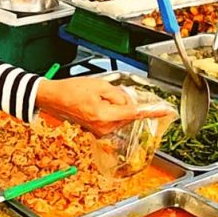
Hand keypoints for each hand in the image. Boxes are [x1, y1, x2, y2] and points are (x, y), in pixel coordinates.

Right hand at [35, 77, 168, 135]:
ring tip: (97, 97)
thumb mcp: (99, 85)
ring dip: (116, 106)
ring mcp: (100, 131)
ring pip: (121, 117)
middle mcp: (104, 127)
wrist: (53, 99)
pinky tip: (96, 103)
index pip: (134, 113)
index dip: (151, 111)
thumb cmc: (71, 90)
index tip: (165, 111)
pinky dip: (110, 111)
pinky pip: (112, 120)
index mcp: (105, 115)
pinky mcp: (97, 131)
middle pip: (127, 114)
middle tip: (105, 92)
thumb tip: (128, 102)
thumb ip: (119, 94)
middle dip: (124, 102)